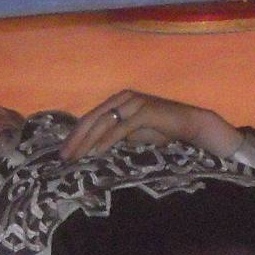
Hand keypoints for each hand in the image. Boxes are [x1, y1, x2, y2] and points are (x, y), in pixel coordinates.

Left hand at [60, 91, 241, 162]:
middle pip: (92, 118)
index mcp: (117, 100)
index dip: (76, 134)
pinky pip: (121, 127)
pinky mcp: (144, 111)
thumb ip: (114, 134)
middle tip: (64, 157)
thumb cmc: (161, 129)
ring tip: (77, 156)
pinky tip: (97, 151)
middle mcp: (123, 97)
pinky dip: (108, 140)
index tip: (64, 152)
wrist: (189, 124)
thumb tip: (94, 146)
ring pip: (103, 122)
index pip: (91, 117)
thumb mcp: (132, 133)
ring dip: (87, 141)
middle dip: (76, 138)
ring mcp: (134, 102)